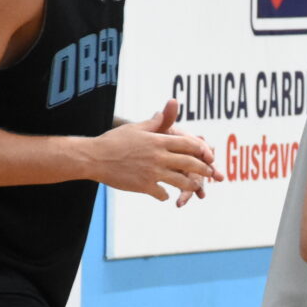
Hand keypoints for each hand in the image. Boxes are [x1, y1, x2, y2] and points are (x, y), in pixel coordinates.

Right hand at [90, 99, 222, 202]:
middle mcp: (159, 156)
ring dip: (191, 185)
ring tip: (196, 188)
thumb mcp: (135, 128)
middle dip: (205, 169)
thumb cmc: (114, 140)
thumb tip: (163, 111)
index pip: (188, 144)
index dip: (202, 150)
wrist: (94, 157)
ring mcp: (153, 172)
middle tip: (213, 174)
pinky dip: (165, 195)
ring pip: (181, 181)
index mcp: (158, 140)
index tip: (209, 155)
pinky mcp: (144, 186)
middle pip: (190, 163)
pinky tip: (165, 195)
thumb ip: (154, 123)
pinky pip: (162, 193)